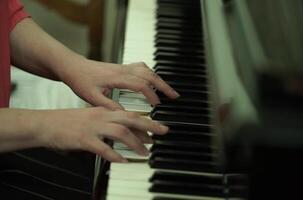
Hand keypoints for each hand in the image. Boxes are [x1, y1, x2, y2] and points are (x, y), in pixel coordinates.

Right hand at [33, 107, 168, 161]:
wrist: (46, 124)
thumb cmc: (70, 122)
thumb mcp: (93, 118)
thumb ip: (109, 123)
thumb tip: (127, 133)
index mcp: (104, 111)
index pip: (130, 114)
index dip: (146, 121)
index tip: (158, 128)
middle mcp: (101, 117)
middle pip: (130, 118)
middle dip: (149, 125)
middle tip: (163, 132)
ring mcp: (93, 127)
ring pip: (120, 132)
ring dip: (136, 142)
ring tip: (145, 152)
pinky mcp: (83, 139)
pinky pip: (102, 148)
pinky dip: (114, 155)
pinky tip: (122, 161)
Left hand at [63, 60, 178, 109]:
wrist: (72, 67)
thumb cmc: (80, 80)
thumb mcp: (92, 97)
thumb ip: (109, 106)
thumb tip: (124, 115)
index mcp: (117, 78)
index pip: (141, 85)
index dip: (151, 95)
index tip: (158, 105)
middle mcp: (123, 70)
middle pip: (150, 75)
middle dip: (164, 85)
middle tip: (174, 96)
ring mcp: (123, 67)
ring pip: (148, 69)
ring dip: (159, 79)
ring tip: (168, 90)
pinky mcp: (122, 67)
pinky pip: (142, 67)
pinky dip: (151, 74)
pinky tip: (152, 80)